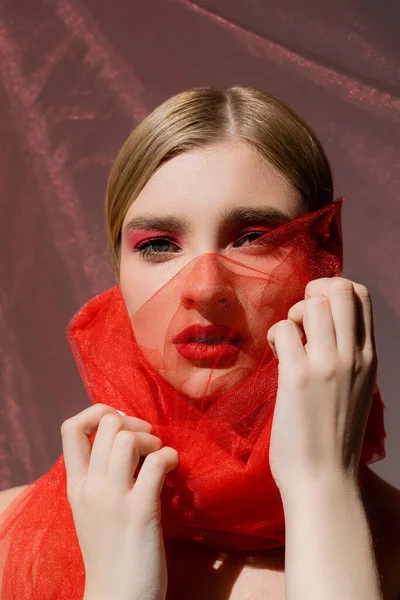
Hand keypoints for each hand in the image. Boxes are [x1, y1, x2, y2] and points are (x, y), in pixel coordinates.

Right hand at [61, 403, 178, 599]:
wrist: (117, 599)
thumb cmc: (111, 551)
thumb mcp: (92, 509)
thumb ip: (99, 477)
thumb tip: (123, 441)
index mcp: (76, 485)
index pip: (71, 428)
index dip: (97, 412)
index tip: (119, 421)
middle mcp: (90, 487)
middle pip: (107, 424)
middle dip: (132, 422)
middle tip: (147, 441)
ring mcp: (113, 499)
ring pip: (127, 438)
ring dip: (151, 440)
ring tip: (158, 457)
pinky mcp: (140, 511)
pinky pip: (155, 463)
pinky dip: (169, 457)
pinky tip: (172, 469)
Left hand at [267, 277, 376, 495]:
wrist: (323, 480)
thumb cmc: (332, 439)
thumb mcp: (355, 391)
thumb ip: (346, 359)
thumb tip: (320, 330)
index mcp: (369, 359)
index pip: (361, 297)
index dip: (334, 291)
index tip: (316, 310)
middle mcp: (354, 356)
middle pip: (341, 289)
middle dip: (315, 290)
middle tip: (300, 316)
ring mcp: (328, 365)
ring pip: (312, 304)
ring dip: (293, 313)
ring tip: (289, 339)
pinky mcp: (298, 376)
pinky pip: (284, 329)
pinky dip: (276, 334)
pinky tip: (276, 354)